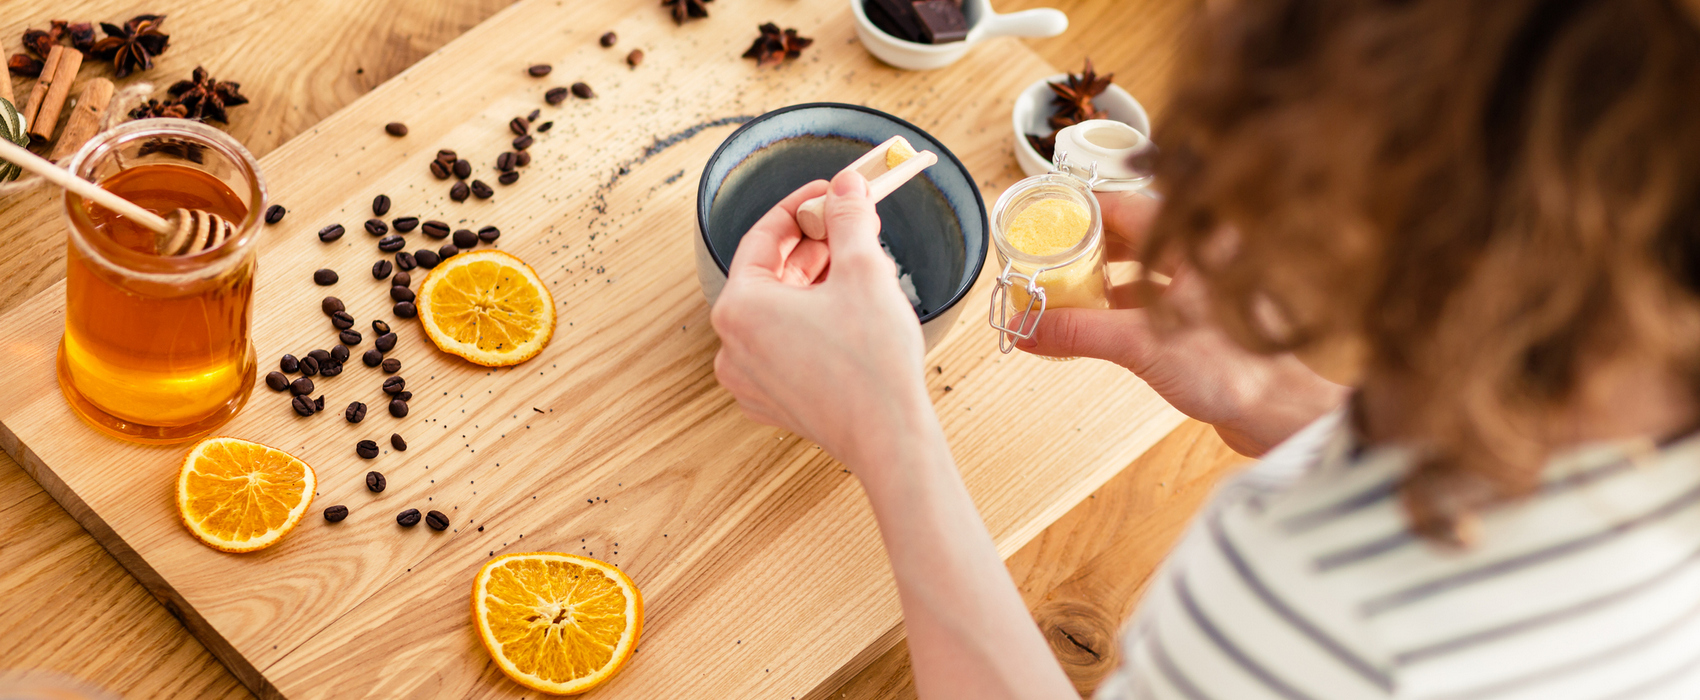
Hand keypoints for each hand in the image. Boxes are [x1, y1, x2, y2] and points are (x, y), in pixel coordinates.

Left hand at [712, 171, 934, 464]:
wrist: (888, 437)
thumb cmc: (871, 360)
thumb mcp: (863, 270)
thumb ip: (849, 218)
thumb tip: (847, 187)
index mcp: (739, 307)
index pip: (764, 237)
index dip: (802, 206)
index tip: (831, 193)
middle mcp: (731, 345)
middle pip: (770, 274)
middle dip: (812, 246)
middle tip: (850, 225)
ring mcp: (749, 379)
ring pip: (779, 311)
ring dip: (815, 283)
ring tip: (857, 266)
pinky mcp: (773, 402)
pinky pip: (785, 346)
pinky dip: (812, 322)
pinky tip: (850, 312)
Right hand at [1017, 191, 1346, 454]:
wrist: (1274, 413)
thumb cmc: (1237, 370)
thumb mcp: (1140, 344)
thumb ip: (1080, 333)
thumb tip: (1029, 326)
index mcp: (1189, 243)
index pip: (1123, 205)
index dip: (1081, 208)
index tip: (1046, 215)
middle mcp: (1195, 258)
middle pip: (1127, 235)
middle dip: (1084, 244)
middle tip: (1047, 253)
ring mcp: (1197, 288)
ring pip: (1136, 267)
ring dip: (1100, 275)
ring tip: (1063, 285)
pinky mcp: (1195, 319)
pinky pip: (1145, 299)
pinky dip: (1115, 304)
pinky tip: (1093, 318)